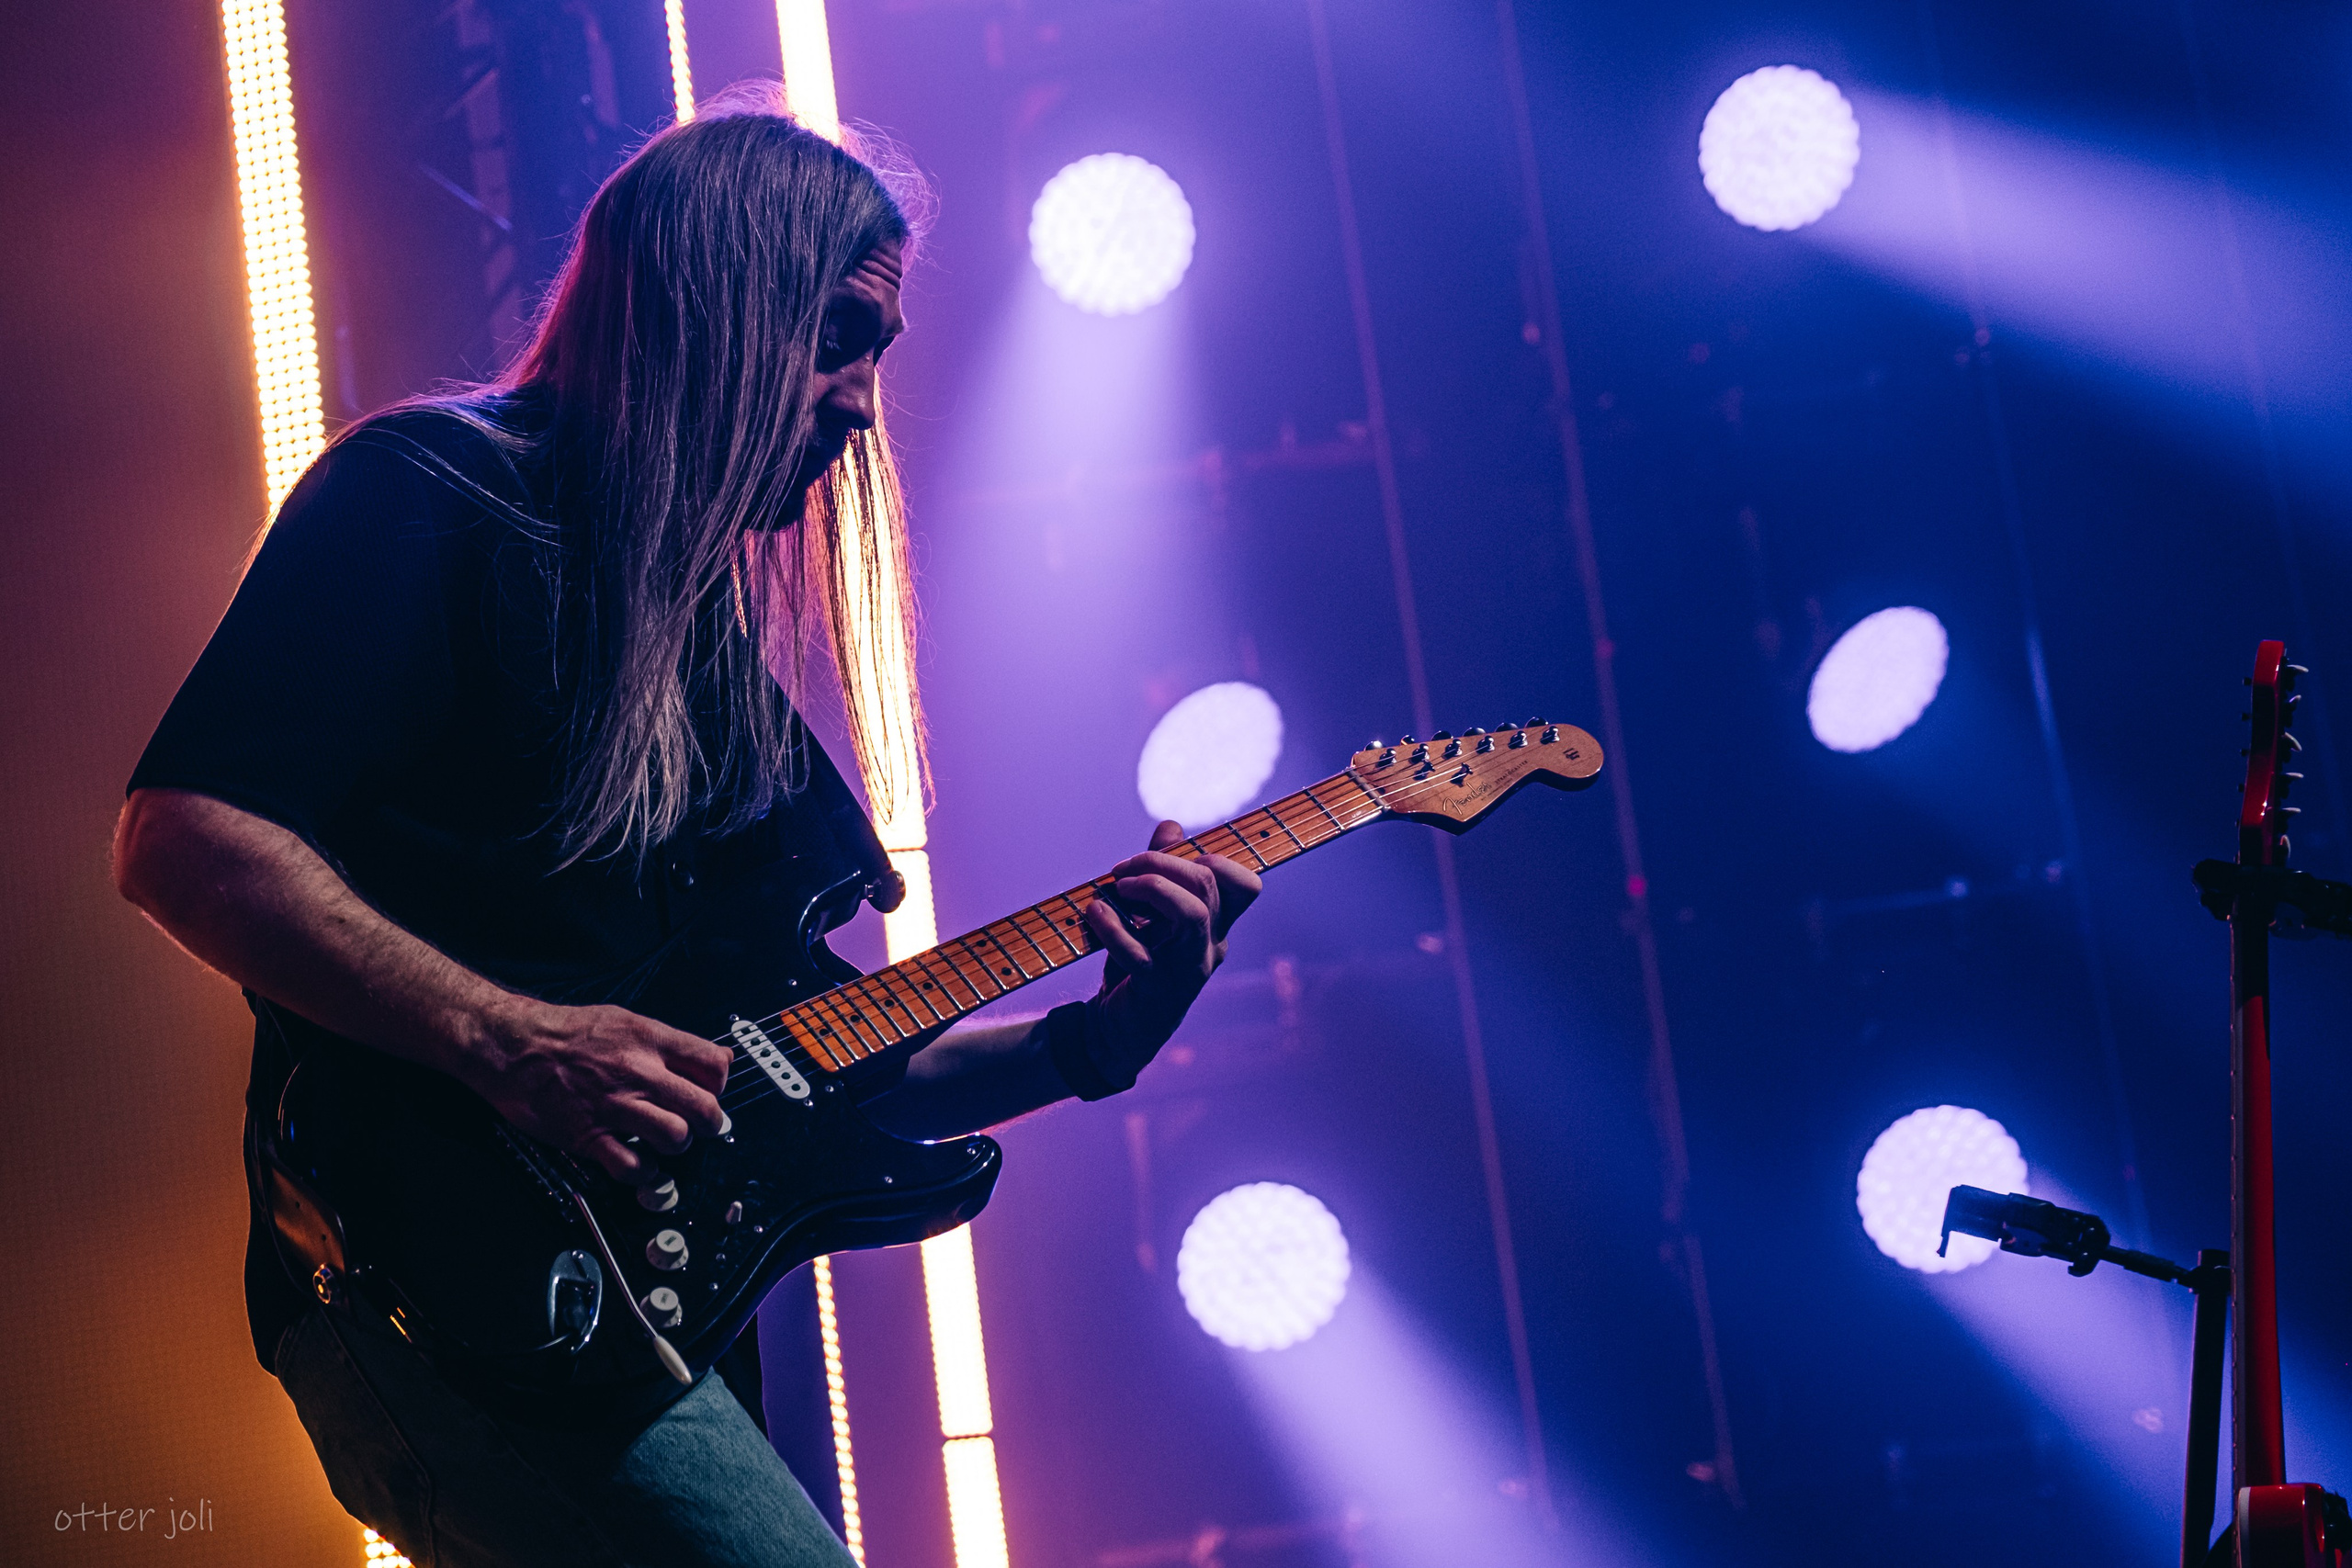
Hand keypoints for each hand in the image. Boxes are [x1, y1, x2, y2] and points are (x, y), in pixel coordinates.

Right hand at [463, 1000, 732, 1181]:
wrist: (512, 1046)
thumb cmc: (566, 1033)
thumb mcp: (626, 1020)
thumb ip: (672, 1042)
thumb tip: (718, 1057)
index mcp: (649, 1040)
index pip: (714, 1064)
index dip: (720, 1083)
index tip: (711, 1091)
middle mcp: (638, 1072)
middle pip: (704, 1107)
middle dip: (710, 1123)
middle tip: (699, 1125)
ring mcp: (615, 1106)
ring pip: (676, 1137)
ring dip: (676, 1144)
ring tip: (665, 1140)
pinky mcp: (589, 1136)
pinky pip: (634, 1165)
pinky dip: (642, 1170)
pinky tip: (638, 1159)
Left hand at [1080, 820, 1263, 1082]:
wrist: (1117, 1031)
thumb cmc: (1138, 967)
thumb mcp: (1150, 915)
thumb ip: (1162, 871)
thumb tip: (1171, 827)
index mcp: (1215, 927)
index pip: (1245, 886)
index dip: (1218, 859)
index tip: (1174, 859)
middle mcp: (1209, 946)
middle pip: (1208, 884)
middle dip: (1161, 862)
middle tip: (1122, 869)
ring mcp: (1187, 968)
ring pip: (1192, 913)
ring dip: (1152, 886)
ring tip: (1119, 886)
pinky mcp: (1156, 989)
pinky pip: (1139, 951)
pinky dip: (1112, 925)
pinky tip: (1094, 914)